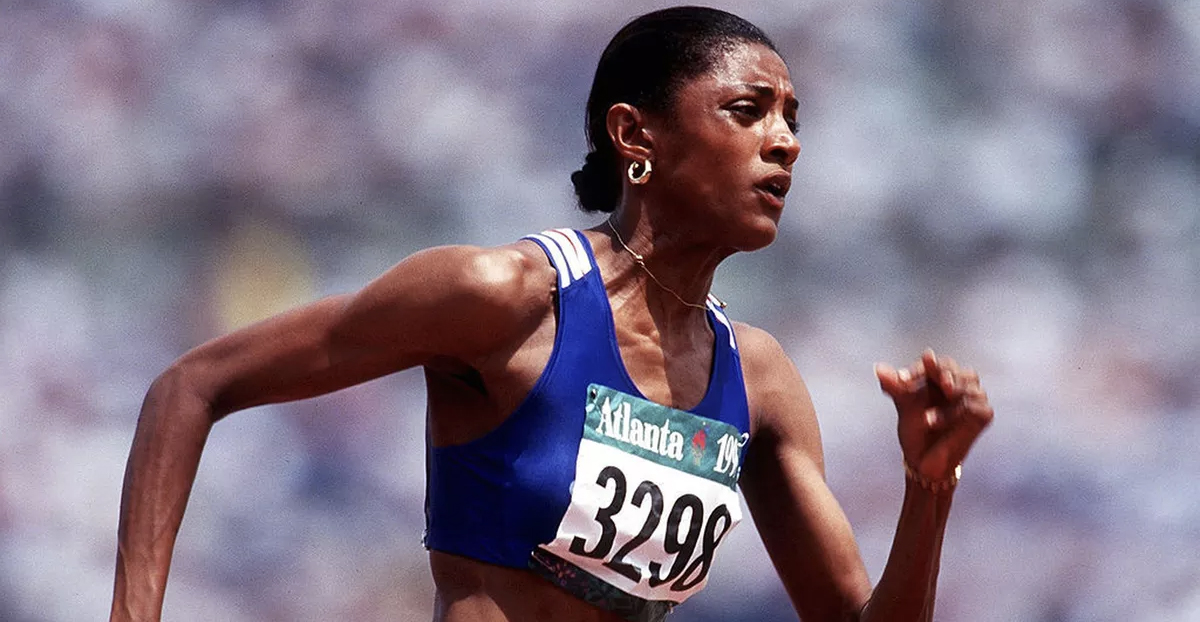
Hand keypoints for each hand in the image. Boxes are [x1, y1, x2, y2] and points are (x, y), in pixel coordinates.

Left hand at [874, 349, 992, 481]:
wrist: (924, 459)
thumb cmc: (915, 428)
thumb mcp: (903, 405)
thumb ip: (895, 386)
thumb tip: (878, 368)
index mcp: (941, 376)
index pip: (935, 363)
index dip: (921, 369)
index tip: (902, 380)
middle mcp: (960, 383)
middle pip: (952, 369)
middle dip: (938, 375)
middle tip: (932, 383)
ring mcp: (974, 397)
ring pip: (962, 387)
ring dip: (943, 401)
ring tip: (926, 420)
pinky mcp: (983, 414)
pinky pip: (971, 407)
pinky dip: (952, 415)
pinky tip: (935, 424)